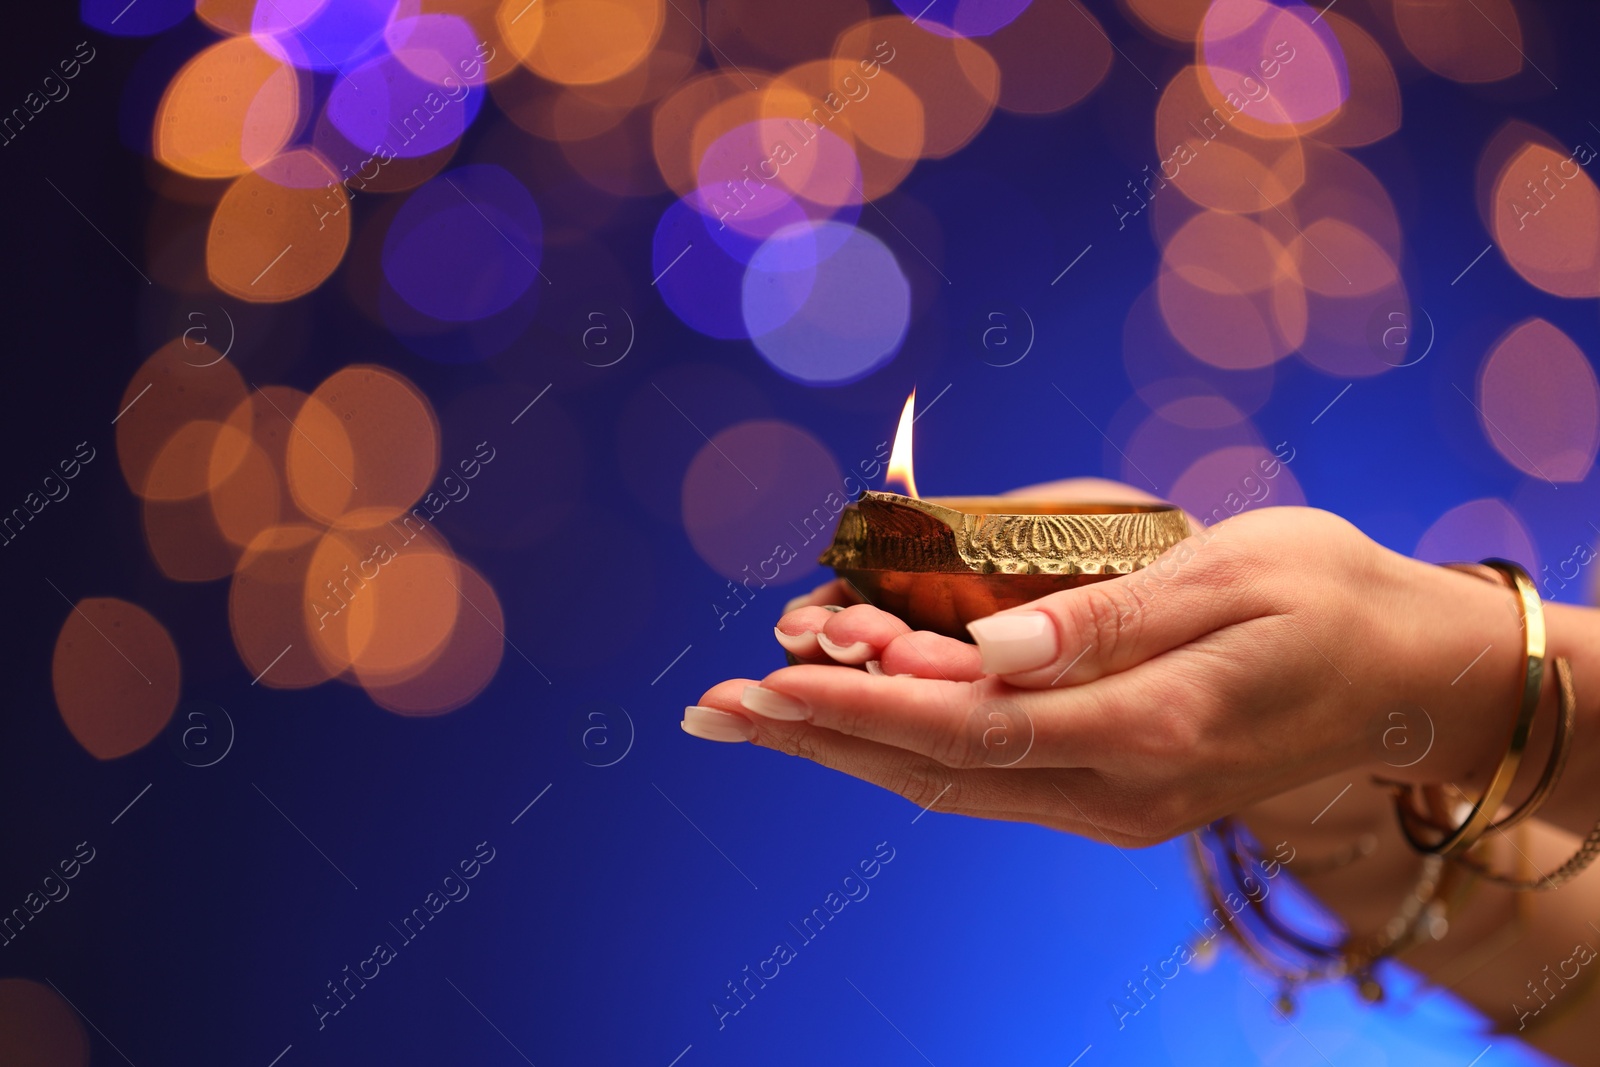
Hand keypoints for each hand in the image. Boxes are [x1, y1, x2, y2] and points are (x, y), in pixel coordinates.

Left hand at [685, 505, 1527, 845]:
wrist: (1412, 676)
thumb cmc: (1329, 598)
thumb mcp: (1238, 578)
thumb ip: (1109, 619)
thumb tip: (988, 647)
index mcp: (1149, 728)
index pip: (969, 728)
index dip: (858, 708)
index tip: (766, 684)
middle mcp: (1122, 787)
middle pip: (937, 771)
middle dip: (817, 738)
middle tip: (712, 710)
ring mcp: (1118, 803)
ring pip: (954, 784)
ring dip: (848, 750)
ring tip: (754, 718)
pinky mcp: (1117, 790)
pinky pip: (991, 779)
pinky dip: (910, 749)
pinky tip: (856, 727)